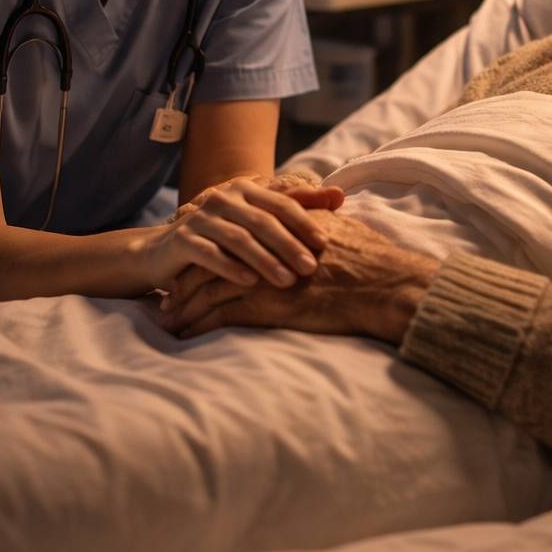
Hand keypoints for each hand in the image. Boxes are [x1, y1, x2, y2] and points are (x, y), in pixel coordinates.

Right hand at [137, 173, 343, 293]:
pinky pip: (210, 254)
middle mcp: (224, 198)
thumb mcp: (256, 223)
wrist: (163, 253)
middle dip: (289, 245)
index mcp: (246, 190)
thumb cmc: (220, 239)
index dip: (304, 221)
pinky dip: (231, 268)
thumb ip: (294, 208)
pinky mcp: (183, 240)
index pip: (281, 203)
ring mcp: (201, 218)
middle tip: (311, 267)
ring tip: (287, 281)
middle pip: (263, 221)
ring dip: (266, 260)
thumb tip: (340, 195)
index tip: (326, 243)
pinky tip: (250, 282)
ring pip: (239, 238)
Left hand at [157, 211, 440, 342]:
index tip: (194, 261)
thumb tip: (319, 216)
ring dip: (184, 304)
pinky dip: (198, 324)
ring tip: (167, 317)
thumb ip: (318, 221)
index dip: (211, 250)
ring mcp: (261, 274)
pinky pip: (219, 314)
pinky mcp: (264, 302)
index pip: (233, 236)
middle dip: (186, 277)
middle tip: (167, 291)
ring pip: (207, 288)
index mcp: (279, 228)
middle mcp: (263, 247)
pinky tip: (185, 334)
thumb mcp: (341, 228)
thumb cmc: (373, 260)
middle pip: (211, 260)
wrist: (383, 283)